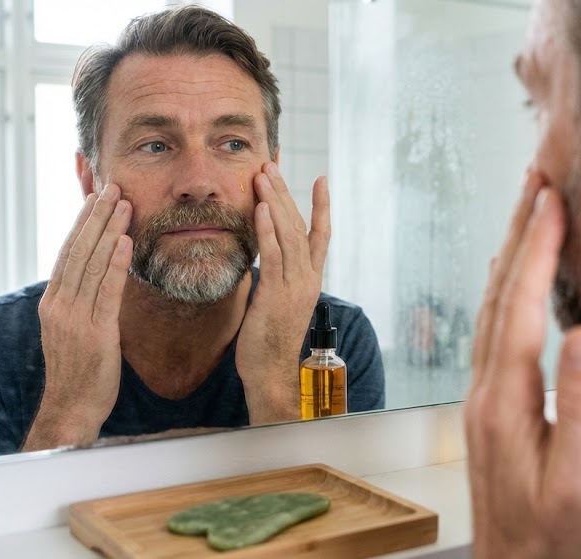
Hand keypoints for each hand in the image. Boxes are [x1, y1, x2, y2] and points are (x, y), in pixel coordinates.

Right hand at [25, 184, 132, 449]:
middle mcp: (59, 305)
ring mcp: (74, 318)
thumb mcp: (75, 331)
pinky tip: (126, 242)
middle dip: (95, 217)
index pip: (68, 253)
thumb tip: (100, 277)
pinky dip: (116, 264)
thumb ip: (84, 302)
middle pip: (78, 251)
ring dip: (108, 231)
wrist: (71, 410)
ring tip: (123, 203)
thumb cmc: (79, 372)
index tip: (95, 198)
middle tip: (112, 187)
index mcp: (53, 303)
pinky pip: (106, 291)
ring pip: (92, 264)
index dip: (82, 224)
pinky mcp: (95, 333)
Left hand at [236, 162, 329, 423]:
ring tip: (264, 176)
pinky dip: (267, 231)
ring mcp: (295, 287)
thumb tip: (262, 258)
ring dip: (275, 203)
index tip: (320, 179)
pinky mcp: (277, 295)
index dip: (321, 207)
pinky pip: (273, 256)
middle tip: (272, 166)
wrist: (271, 373)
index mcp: (310, 280)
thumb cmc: (268, 342)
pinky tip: (259, 210)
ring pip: (288, 236)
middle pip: (300, 227)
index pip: (321, 235)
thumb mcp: (275, 303)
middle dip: (286, 194)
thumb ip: (274, 278)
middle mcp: (307, 279)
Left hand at [465, 171, 580, 557]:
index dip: (536, 248)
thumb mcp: (578, 480)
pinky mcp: (491, 405)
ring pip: (490, 307)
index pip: (518, 305)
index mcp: (505, 399)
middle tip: (534, 177)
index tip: (551, 197)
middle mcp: (484, 389)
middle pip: (495, 293)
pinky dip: (505, 290)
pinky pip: (493, 329)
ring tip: (528, 212)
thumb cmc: (552, 536)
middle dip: (517, 231)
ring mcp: (483, 396)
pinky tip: (512, 283)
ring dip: (508, 253)